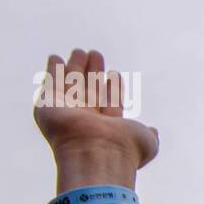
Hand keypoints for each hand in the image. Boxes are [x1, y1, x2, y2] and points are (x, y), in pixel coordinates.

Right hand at [34, 49, 158, 189]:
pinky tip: (55, 58)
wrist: (96, 152)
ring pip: (72, 84)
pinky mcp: (49, 103)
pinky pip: (51, 83)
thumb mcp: (147, 143)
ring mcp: (68, 111)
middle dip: (94, 72)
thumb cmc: (124, 149)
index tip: (114, 74)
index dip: (113, 88)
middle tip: (96, 54)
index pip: (110, 102)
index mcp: (108, 126)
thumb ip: (150, 135)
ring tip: (80, 51)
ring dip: (76, 67)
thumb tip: (153, 131)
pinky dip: (53, 70)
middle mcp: (88, 119)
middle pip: (91, 89)